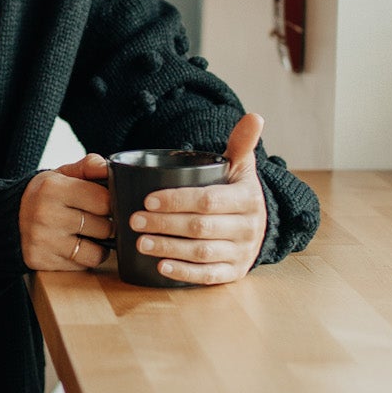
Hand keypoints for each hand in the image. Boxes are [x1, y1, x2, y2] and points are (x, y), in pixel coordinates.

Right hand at [20, 152, 113, 271]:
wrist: (9, 218)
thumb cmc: (44, 195)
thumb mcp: (62, 174)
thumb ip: (88, 167)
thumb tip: (107, 167)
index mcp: (52, 188)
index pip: (104, 200)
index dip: (109, 202)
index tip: (103, 203)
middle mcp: (46, 215)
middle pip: (104, 228)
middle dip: (105, 224)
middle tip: (94, 219)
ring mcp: (43, 241)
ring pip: (96, 252)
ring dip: (98, 246)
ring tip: (87, 235)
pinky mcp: (41, 261)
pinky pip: (80, 266)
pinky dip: (82, 259)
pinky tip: (73, 247)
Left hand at [127, 112, 267, 284]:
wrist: (258, 226)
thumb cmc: (236, 193)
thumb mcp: (241, 168)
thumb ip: (241, 144)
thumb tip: (254, 116)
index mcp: (247, 198)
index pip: (208, 200)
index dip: (177, 200)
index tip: (147, 199)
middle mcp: (248, 227)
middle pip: (200, 227)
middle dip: (164, 224)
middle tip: (133, 220)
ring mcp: (242, 253)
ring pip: (201, 253)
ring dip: (168, 248)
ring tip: (140, 242)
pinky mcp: (234, 273)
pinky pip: (208, 276)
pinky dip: (184, 273)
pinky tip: (161, 266)